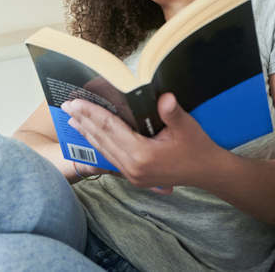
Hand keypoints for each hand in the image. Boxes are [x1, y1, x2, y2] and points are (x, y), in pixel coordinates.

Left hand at [61, 93, 221, 191]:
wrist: (208, 173)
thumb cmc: (198, 148)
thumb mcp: (187, 126)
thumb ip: (172, 112)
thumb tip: (164, 98)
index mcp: (142, 154)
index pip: (110, 128)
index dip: (92, 113)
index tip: (76, 102)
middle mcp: (133, 167)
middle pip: (102, 139)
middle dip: (83, 120)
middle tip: (66, 106)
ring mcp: (132, 175)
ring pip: (103, 150)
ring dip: (86, 133)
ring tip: (72, 119)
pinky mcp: (133, 177)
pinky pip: (110, 157)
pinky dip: (98, 144)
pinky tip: (90, 136)